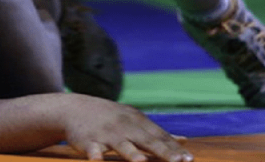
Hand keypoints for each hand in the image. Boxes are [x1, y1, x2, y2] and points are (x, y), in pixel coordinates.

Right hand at [62, 96, 191, 161]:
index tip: (189, 159)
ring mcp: (107, 134)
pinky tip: (97, 160)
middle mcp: (125, 127)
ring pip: (121, 145)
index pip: (160, 137)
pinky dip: (95, 155)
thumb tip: (184, 141)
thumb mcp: (135, 121)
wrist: (75, 108)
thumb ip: (159, 133)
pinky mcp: (88, 141)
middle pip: (147, 141)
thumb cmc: (112, 118)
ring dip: (132, 154)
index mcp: (138, 123)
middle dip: (163, 151)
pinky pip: (92, 149)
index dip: (174, 149)